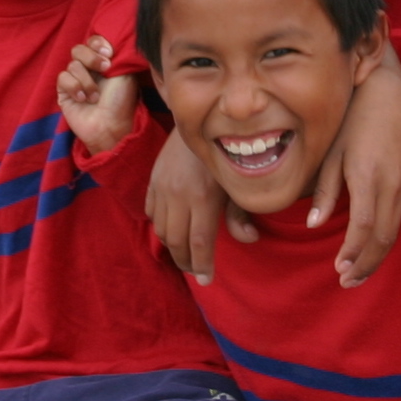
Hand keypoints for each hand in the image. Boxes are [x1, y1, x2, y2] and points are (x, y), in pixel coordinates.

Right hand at [56, 37, 139, 156]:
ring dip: (87, 80)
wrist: (111, 126)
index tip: (109, 53)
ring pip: (72, 65)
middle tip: (105, 69)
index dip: (98, 43)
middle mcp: (88, 69)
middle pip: (78, 49)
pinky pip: (63, 78)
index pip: (93, 42)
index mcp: (103, 62)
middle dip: (91, 58)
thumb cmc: (122, 102)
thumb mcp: (125, 74)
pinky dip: (74, 87)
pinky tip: (83, 99)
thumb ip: (116, 55)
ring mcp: (75, 80)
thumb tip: (108, 40)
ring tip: (96, 96)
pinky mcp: (64, 92)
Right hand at [146, 124, 254, 284]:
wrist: (200, 119)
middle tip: (196, 271)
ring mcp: (162, 188)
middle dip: (186, 262)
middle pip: (177, 242)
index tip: (207, 280)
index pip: (199, 243)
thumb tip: (249, 240)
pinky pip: (150, 212)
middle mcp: (179, 195)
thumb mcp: (237, 184)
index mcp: (203, 198)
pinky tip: (172, 228)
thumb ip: (241, 214)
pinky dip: (159, 225)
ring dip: (172, 246)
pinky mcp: (153, 180)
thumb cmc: (227, 153)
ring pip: (161, 229)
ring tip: (185, 253)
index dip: (202, 265)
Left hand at [315, 65, 400, 285]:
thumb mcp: (330, 154)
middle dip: (366, 264)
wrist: (388, 95)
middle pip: (383, 237)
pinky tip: (370, 246)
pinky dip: (385, 237)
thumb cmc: (352, 122)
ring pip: (394, 230)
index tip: (338, 270)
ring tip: (357, 273)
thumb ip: (324, 190)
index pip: (364, 225)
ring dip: (376, 255)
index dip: (352, 252)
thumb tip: (313, 224)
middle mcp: (393, 182)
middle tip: (347, 282)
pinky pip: (399, 216)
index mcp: (369, 175)